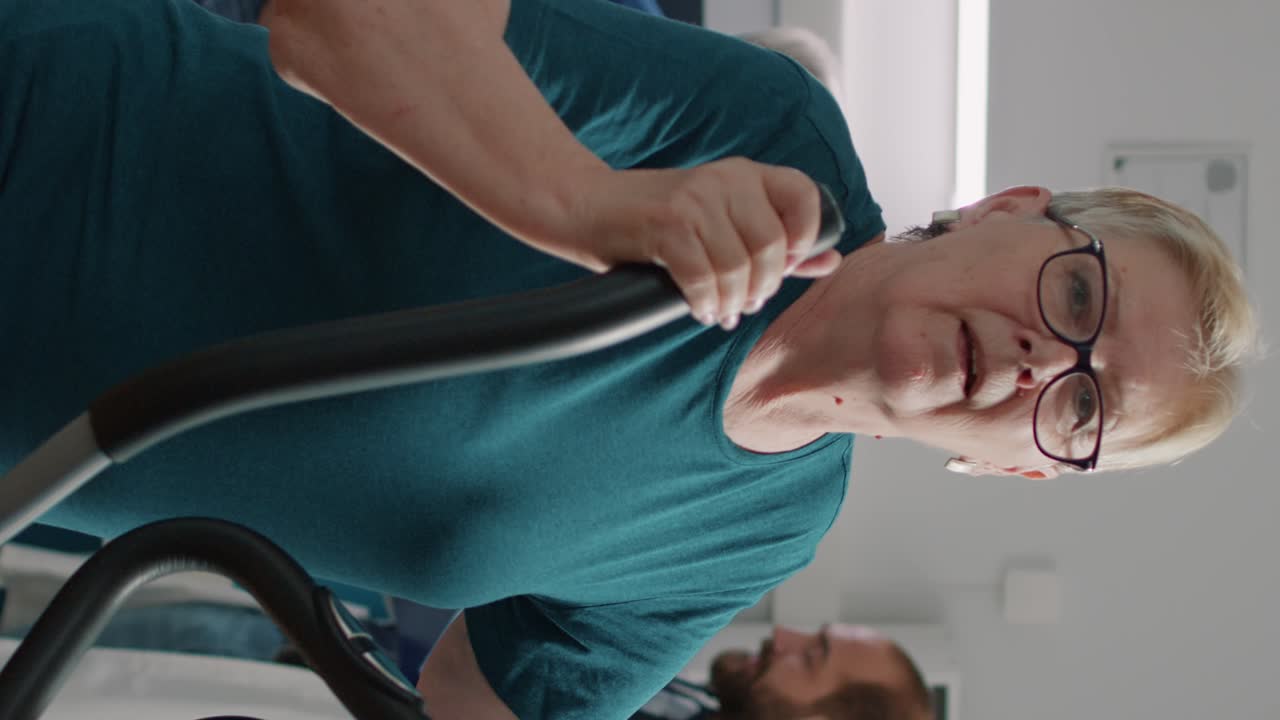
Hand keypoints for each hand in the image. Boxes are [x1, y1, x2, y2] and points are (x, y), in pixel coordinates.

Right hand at [564, 158, 841, 329]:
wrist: (584, 206)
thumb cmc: (653, 223)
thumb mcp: (720, 223)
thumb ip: (778, 241)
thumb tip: (832, 260)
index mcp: (745, 174)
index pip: (804, 196)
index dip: (803, 238)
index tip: (781, 266)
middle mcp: (725, 179)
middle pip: (771, 245)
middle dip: (761, 287)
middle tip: (743, 304)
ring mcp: (696, 199)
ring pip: (737, 267)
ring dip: (729, 302)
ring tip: (718, 310)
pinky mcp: (667, 223)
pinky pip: (703, 277)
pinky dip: (703, 302)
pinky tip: (696, 307)